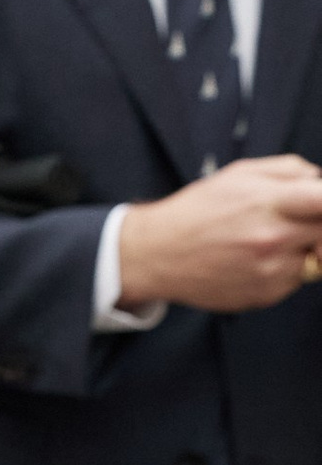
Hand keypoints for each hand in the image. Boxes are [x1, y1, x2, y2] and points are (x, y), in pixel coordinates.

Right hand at [117, 156, 321, 313]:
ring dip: (302, 248)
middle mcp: (274, 237)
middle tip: (297, 221)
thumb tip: (320, 181)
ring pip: (317, 257)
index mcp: (270, 201)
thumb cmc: (199, 210)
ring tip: (267, 240)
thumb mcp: (240, 174)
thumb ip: (289, 170)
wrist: (159, 253)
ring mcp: (272, 269)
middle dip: (317, 224)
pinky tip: (254, 260)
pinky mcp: (268, 293)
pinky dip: (285, 269)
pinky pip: (297, 279)